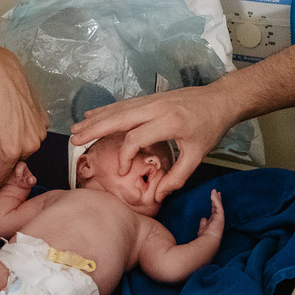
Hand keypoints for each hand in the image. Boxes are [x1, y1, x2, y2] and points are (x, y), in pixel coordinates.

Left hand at [0, 48, 47, 194]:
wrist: (1, 74)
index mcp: (12, 150)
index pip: (1, 177)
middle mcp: (30, 145)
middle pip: (13, 163)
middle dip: (0, 161)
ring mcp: (40, 134)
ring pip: (24, 150)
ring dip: (11, 147)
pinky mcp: (44, 122)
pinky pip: (31, 137)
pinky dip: (21, 136)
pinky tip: (10, 122)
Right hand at [71, 85, 235, 200]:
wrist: (219, 100)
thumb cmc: (210, 127)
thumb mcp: (198, 155)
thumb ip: (178, 176)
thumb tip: (159, 196)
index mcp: (168, 122)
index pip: (136, 138)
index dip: (125, 156)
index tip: (122, 171)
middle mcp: (156, 108)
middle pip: (118, 118)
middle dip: (94, 129)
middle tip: (74, 139)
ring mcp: (151, 100)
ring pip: (118, 109)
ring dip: (95, 118)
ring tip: (76, 129)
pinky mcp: (150, 98)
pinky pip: (124, 104)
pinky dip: (106, 110)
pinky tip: (92, 114)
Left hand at [198, 189, 223, 238]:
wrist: (208, 242)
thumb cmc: (205, 238)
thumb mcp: (202, 228)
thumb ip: (203, 223)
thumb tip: (203, 218)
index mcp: (213, 222)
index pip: (214, 211)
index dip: (213, 204)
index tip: (213, 199)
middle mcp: (217, 219)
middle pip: (217, 207)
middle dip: (217, 199)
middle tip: (217, 192)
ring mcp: (220, 218)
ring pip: (218, 205)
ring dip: (216, 198)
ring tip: (215, 191)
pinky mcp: (220, 216)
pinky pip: (218, 206)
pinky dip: (215, 200)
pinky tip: (213, 194)